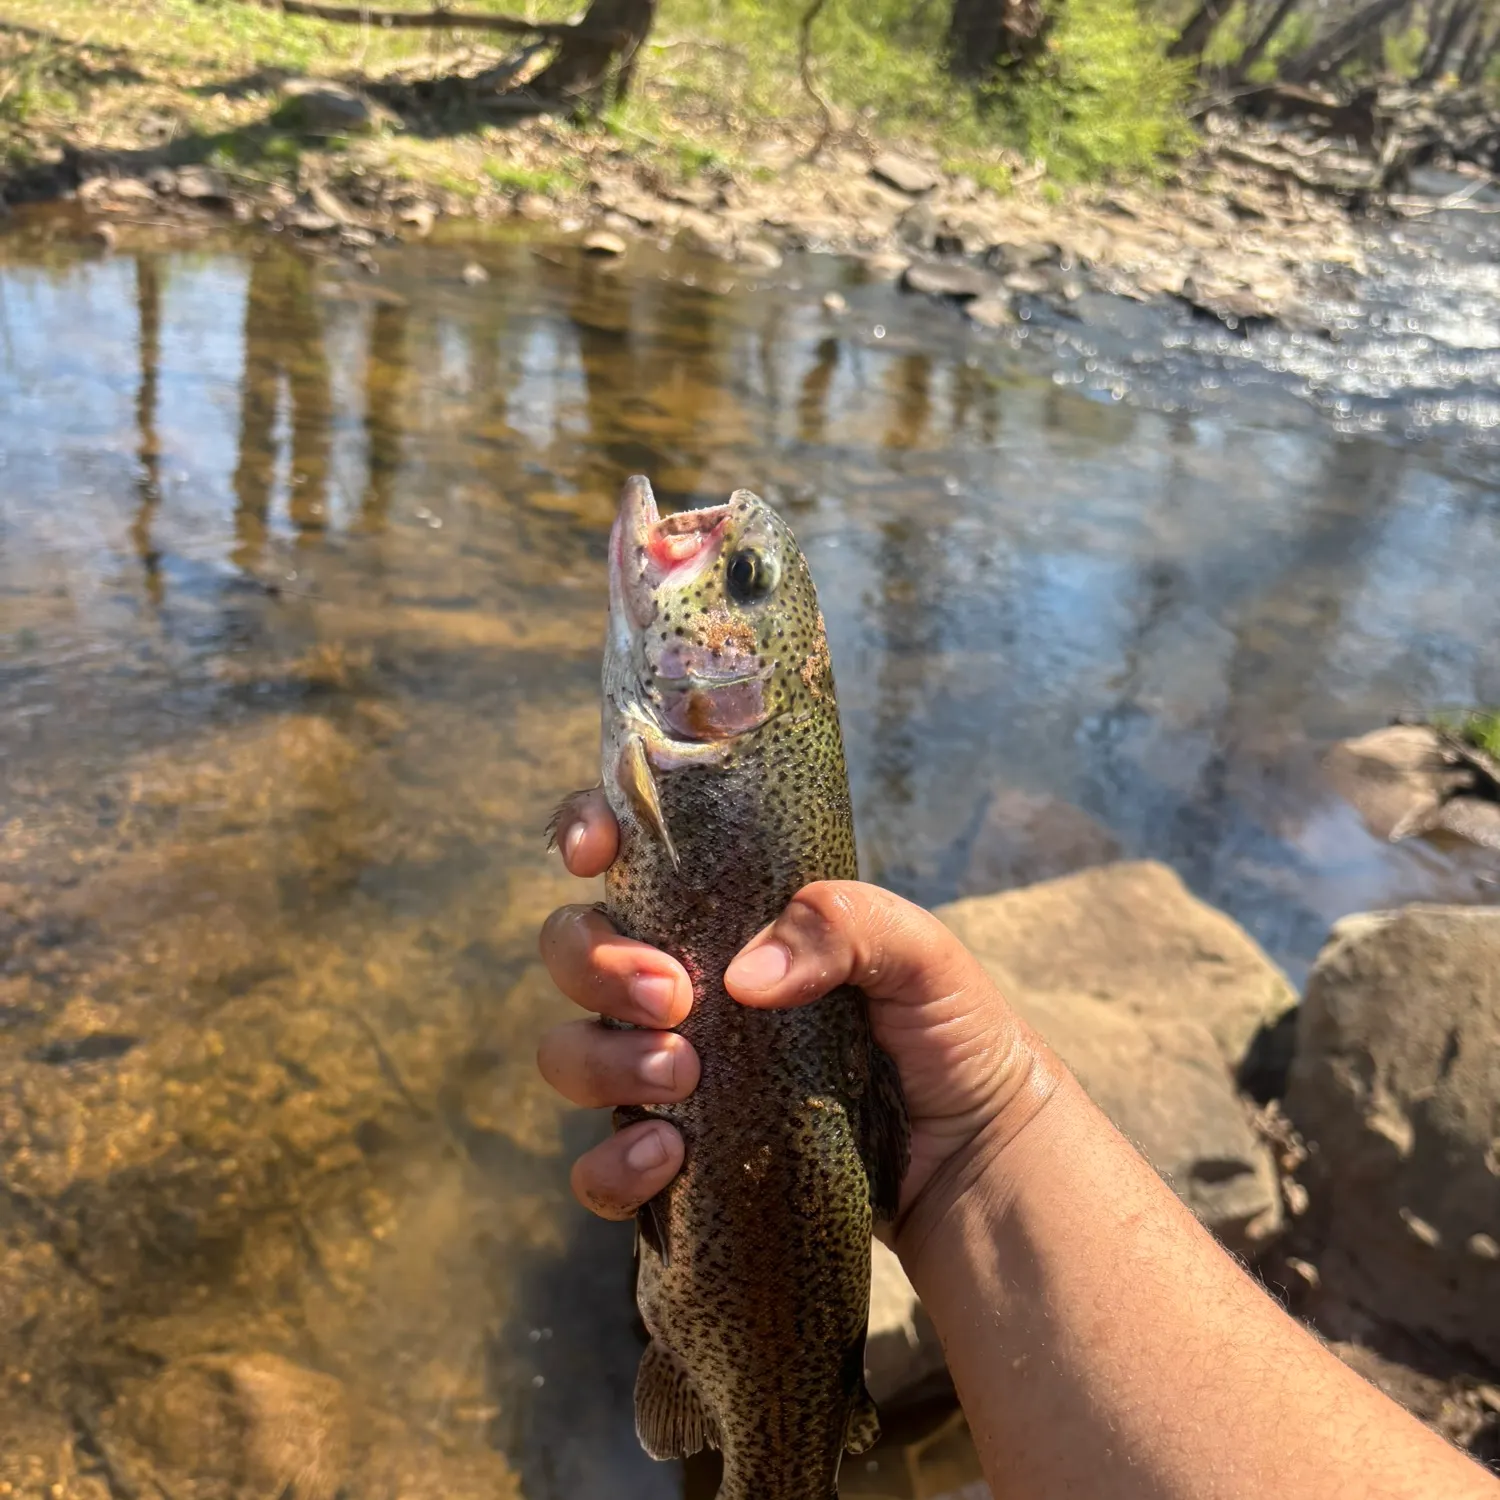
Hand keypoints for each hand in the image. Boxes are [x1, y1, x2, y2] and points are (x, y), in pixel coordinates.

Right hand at [536, 791, 1061, 1263]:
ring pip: (571, 1052)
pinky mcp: (678, 1163)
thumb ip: (848, 925)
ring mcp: (672, 1075)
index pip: (628, 852)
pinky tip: (669, 1158)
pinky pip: (600, 1169)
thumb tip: (746, 976)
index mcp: (729, 917)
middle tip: (674, 994)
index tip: (590, 853)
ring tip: (682, 1075)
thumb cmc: (949, 1034)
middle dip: (596, 963)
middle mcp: (685, 988)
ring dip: (602, 1058)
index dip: (586, 832)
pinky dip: (612, 1165)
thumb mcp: (921, 957)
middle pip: (573, 948)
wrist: (977, 1159)